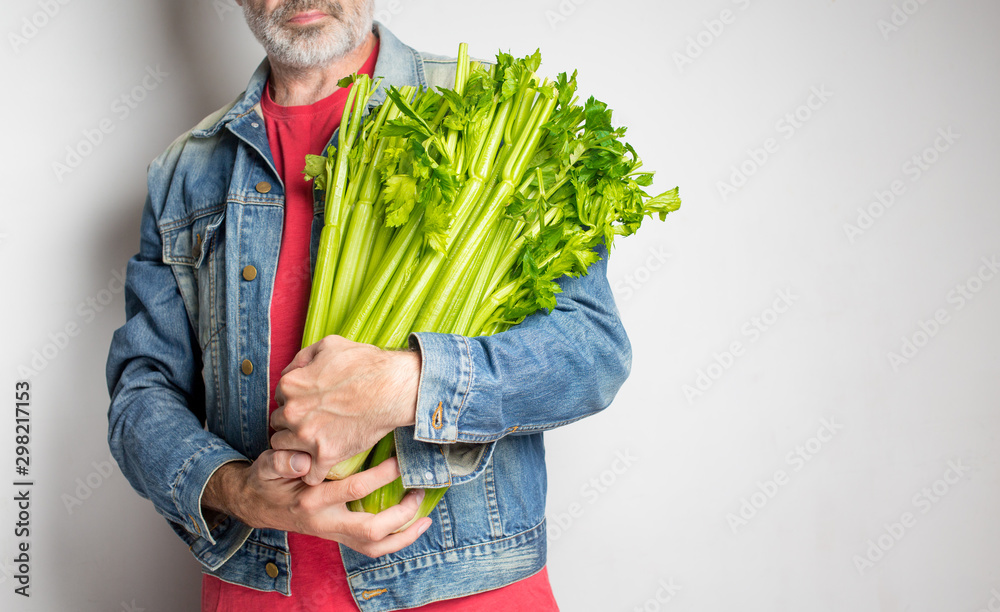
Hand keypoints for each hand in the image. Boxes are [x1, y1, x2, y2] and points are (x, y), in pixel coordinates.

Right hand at [203, 450, 430, 556]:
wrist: (256, 505)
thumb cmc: (267, 481)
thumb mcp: (267, 466)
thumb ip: (281, 461)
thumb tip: (304, 459)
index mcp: (311, 502)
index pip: (352, 490)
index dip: (380, 475)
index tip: (399, 459)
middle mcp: (325, 523)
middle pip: (371, 530)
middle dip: (401, 513)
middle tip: (418, 490)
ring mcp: (333, 533)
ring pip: (374, 546)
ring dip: (403, 535)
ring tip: (425, 516)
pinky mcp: (339, 536)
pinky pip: (371, 547)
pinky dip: (396, 540)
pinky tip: (414, 525)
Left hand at [270, 335, 420, 485]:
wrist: (393, 388)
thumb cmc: (365, 364)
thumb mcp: (329, 345)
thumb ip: (302, 357)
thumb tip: (290, 372)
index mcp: (290, 385)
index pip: (279, 399)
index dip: (295, 401)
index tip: (310, 404)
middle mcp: (293, 412)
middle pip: (278, 425)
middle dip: (293, 424)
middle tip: (314, 422)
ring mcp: (308, 436)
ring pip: (284, 449)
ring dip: (297, 447)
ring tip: (316, 443)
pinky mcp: (326, 455)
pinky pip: (308, 474)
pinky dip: (314, 471)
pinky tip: (324, 462)